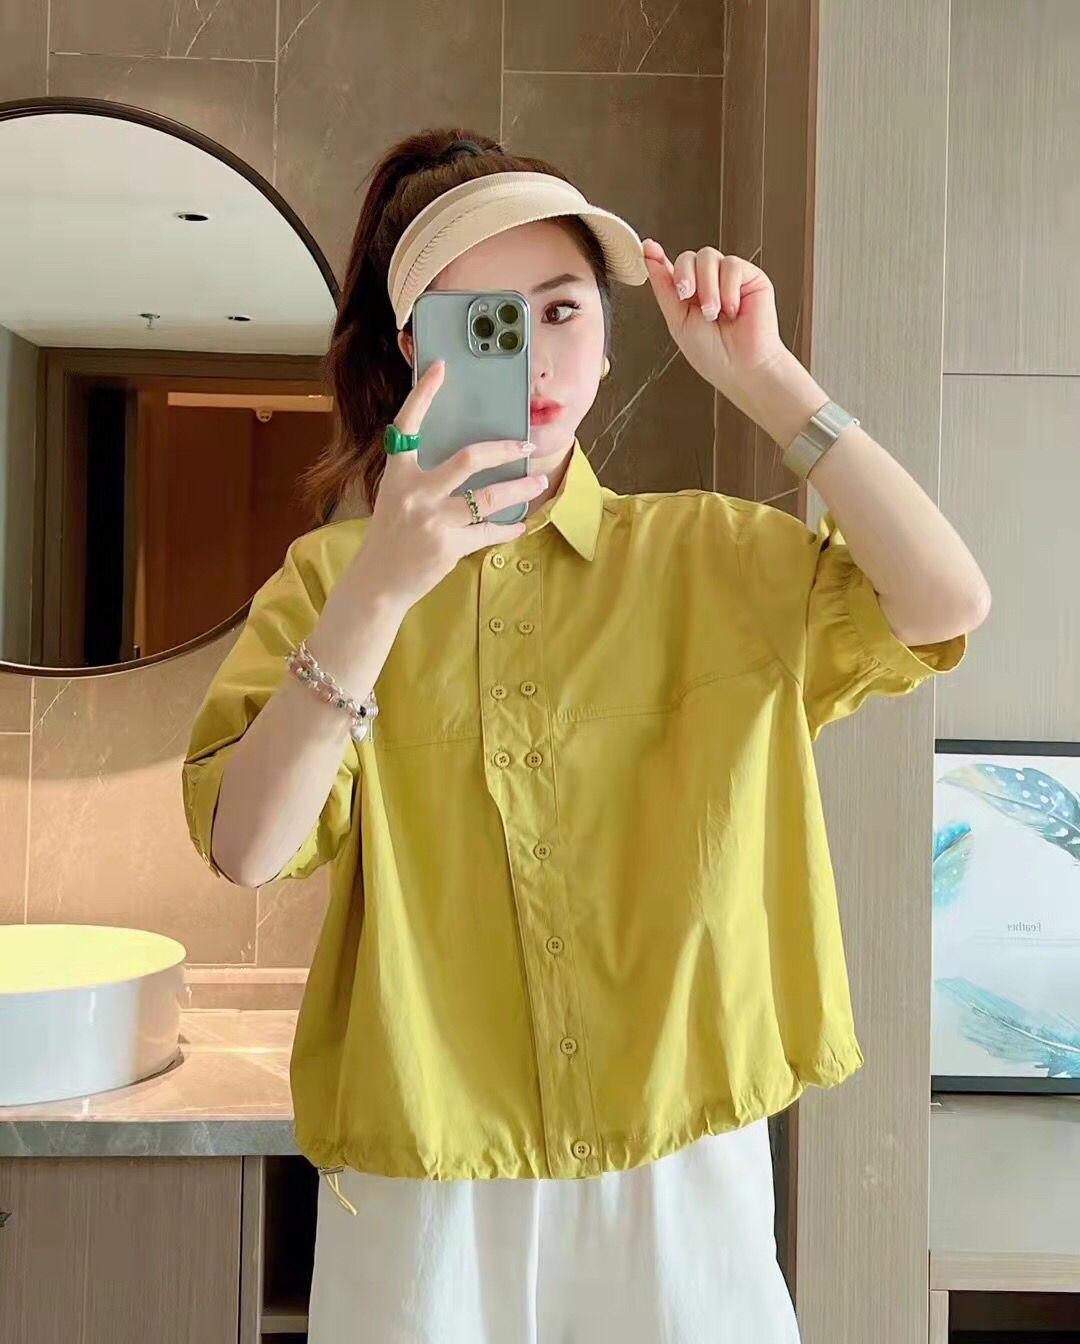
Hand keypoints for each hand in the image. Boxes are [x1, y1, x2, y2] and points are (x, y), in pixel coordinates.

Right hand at [358, 361, 546, 610]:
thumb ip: (422, 476)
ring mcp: (432, 521)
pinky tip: (519, 525)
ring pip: (488, 498)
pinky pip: (487, 532)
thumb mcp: (397, 497)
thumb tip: (466, 457)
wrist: (377, 581)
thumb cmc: (392, 535)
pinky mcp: (448, 546)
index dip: (423, 396)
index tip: (440, 369)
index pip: (408, 426)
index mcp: (398, 474)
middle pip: (467, 460)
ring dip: (519, 489)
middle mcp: (415, 493)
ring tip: (538, 482)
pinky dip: (507, 529)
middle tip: (526, 446)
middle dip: (503, 450)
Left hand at [641, 239, 786, 400]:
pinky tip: (733, 309)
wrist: (740, 367)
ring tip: (713, 313)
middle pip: (689, 257)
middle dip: (685, 277)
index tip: (649, 249)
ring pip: (709, 257)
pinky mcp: (751, 277)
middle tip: (687, 298)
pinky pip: (732, 265)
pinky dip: (729, 288)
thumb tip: (649, 256)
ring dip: (707, 287)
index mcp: (689, 294)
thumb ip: (663, 287)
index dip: (659, 256)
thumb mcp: (676, 320)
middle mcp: (709, 283)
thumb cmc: (712, 354)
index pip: (673, 268)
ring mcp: (730, 278)